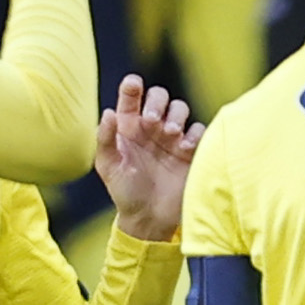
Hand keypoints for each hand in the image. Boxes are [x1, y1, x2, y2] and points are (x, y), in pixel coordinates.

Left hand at [96, 74, 199, 242]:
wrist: (150, 220)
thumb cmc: (125, 192)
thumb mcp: (109, 167)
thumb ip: (106, 139)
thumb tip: (108, 112)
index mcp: (129, 127)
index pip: (131, 97)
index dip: (132, 87)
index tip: (133, 84)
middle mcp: (152, 128)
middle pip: (160, 97)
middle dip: (157, 102)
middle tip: (152, 120)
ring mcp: (173, 138)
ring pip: (180, 109)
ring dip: (177, 115)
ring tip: (170, 134)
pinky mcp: (192, 151)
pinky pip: (199, 130)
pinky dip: (194, 134)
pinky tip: (184, 147)